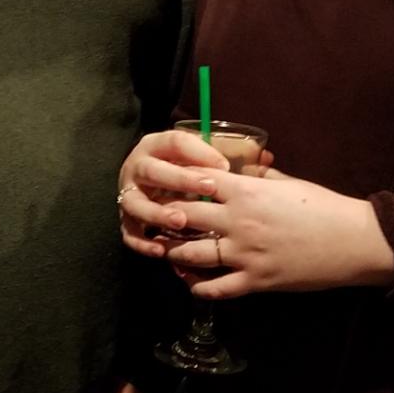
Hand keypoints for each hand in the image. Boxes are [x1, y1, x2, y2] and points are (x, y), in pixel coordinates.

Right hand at [117, 128, 233, 258]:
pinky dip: (143, 242)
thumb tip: (266, 158)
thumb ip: (230, 158)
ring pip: (136, 204)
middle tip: (208, 189)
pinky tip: (160, 249)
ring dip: (158, 213)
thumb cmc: (188, 170)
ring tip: (180, 222)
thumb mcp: (204, 158)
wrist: (156, 184)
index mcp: (158, 146)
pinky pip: (130, 232)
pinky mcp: (126, 220)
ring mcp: (129, 194)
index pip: (175, 142)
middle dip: (179, 179)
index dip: (199, 152)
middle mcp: (138, 168)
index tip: (224, 165)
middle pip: (152, 170)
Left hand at [125, 163, 393, 299]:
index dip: (176, 182)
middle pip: (184, 216)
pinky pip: (216, 288)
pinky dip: (199, 287)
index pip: (196, 181)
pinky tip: (192, 283)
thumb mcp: (288, 182)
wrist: (354, 241)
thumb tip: (242, 167)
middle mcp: (238, 221)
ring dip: (175, 253)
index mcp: (246, 191)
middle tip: (155, 220)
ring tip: (168, 251)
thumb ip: (259, 177)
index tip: (163, 185)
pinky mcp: (256, 280)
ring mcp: (245, 253)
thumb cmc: (324, 206)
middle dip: (166, 217)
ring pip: (191, 254)